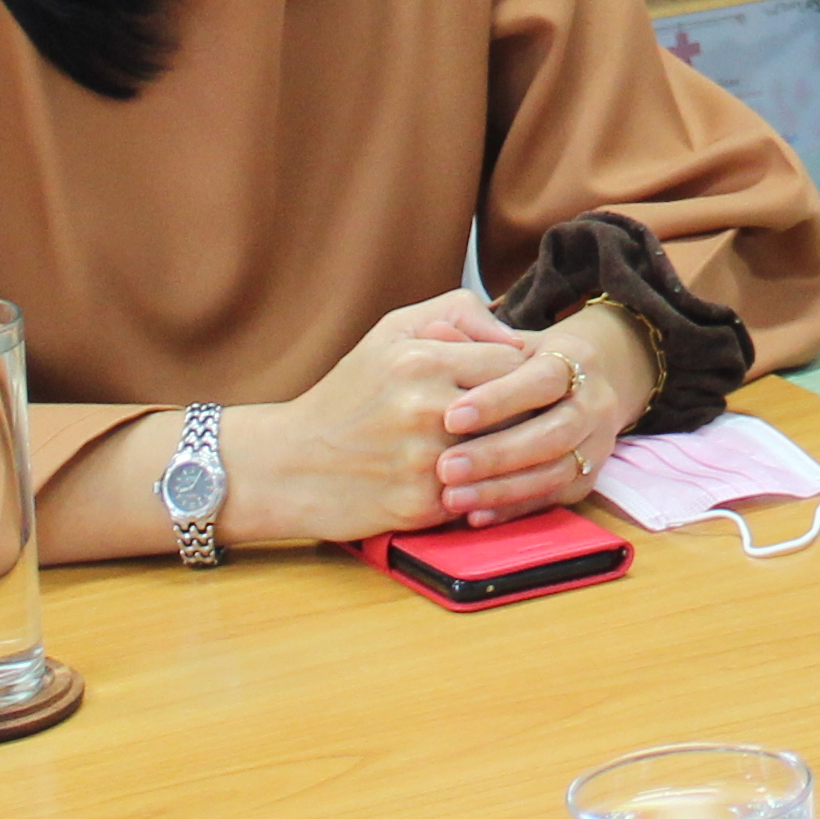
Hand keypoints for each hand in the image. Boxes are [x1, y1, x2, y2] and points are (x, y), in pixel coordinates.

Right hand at [221, 292, 542, 543]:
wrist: (289, 465)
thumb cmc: (347, 395)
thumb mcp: (390, 332)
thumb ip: (455, 313)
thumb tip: (512, 332)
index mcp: (422, 359)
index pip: (512, 362)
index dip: (523, 374)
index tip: (525, 383)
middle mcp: (426, 408)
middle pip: (516, 409)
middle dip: (523, 414)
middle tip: (530, 417)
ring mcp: (425, 461)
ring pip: (503, 454)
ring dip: (507, 454)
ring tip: (504, 448)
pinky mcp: (422, 506)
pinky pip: (478, 493)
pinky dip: (482, 488)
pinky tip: (475, 481)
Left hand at [436, 301, 652, 527]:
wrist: (572, 388)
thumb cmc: (520, 362)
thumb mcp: (503, 341)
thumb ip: (470, 336)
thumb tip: (436, 332)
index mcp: (576, 358)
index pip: (543, 379)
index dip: (500, 399)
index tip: (452, 416)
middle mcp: (595, 402)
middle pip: (554, 433)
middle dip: (498, 453)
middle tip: (446, 466)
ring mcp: (596, 444)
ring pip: (556, 472)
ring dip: (502, 489)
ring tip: (452, 496)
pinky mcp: (586, 480)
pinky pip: (552, 500)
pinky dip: (513, 510)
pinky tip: (475, 515)